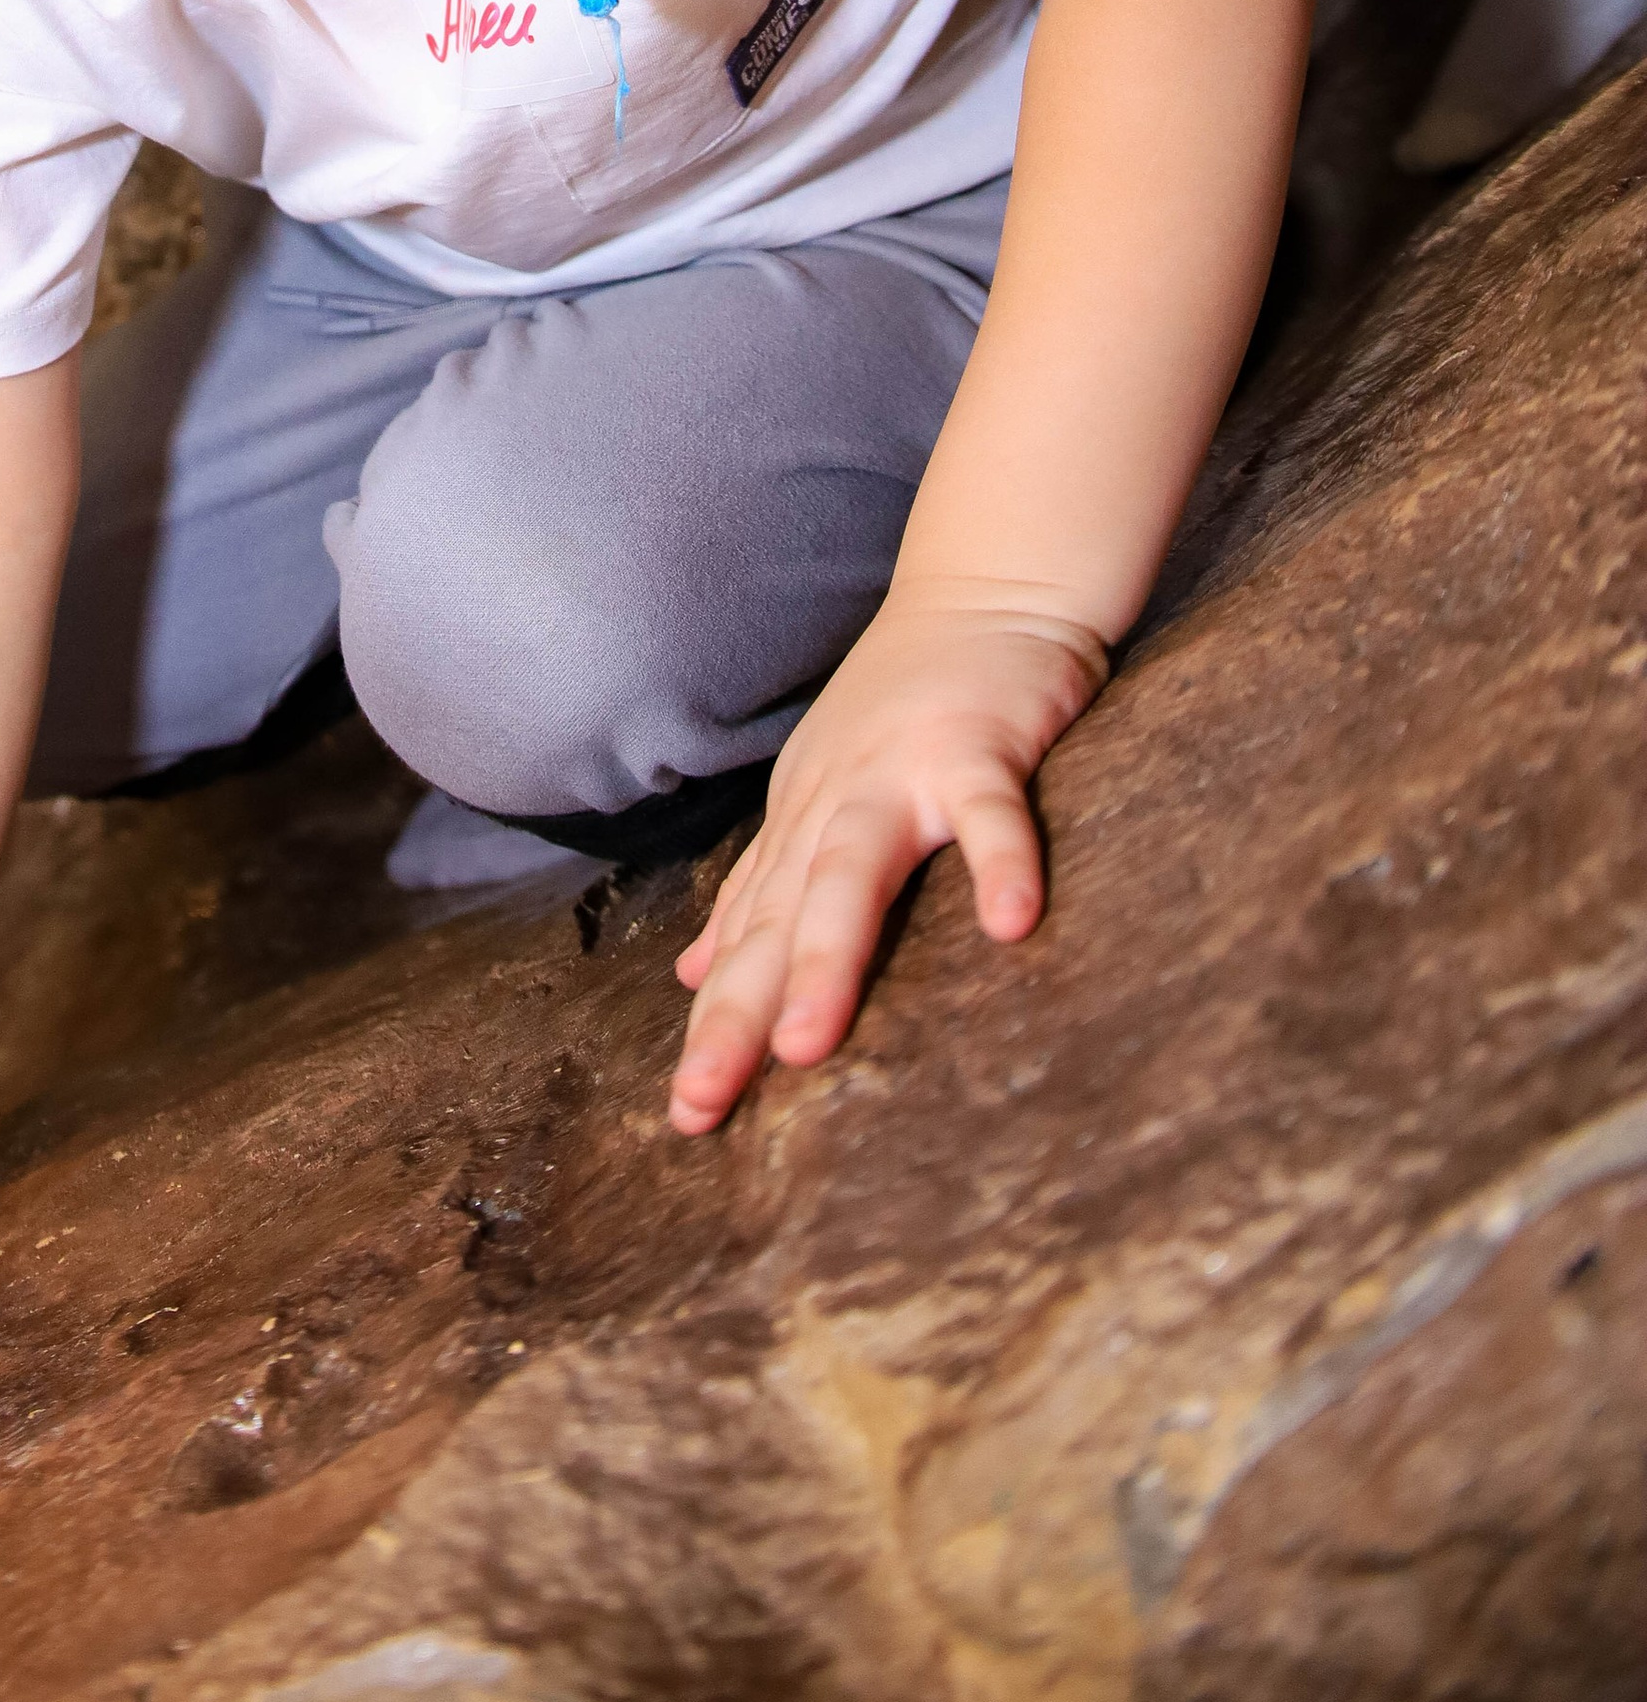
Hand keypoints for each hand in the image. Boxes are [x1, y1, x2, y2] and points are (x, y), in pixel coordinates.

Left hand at [668, 586, 1107, 1133]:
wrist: (985, 589)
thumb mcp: (816, 797)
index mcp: (799, 825)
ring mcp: (903, 769)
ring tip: (809, 1045)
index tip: (689, 1112)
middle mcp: (833, 802)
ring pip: (854, 870)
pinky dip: (1000, 860)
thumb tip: (692, 974)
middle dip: (739, 1013)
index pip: (749, 941)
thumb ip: (762, 888)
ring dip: (829, 954)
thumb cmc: (903, 708)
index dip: (718, 1024)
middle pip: (778, 921)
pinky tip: (1012, 926)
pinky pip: (991, 809)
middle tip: (704, 1103)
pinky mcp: (980, 743)